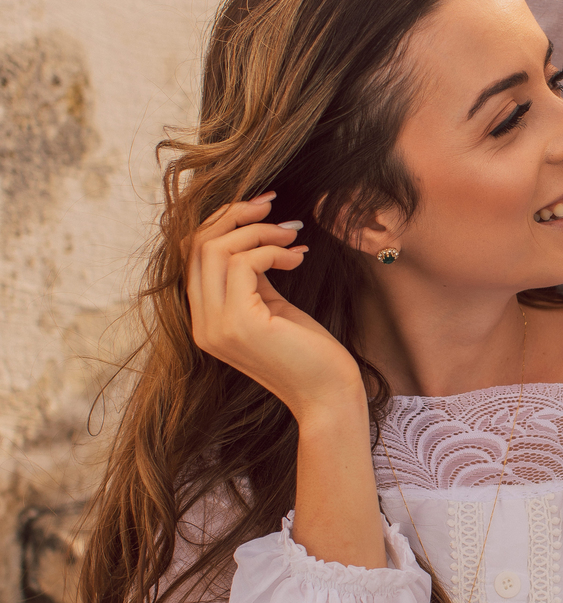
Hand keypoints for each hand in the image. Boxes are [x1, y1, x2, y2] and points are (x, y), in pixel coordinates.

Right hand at [186, 193, 362, 421]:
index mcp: (205, 321)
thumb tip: (252, 238)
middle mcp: (202, 325)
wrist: (328, 396)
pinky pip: (243, 263)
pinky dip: (272, 251)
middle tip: (274, 206)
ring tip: (293, 236)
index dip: (223, 222)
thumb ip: (251, 278)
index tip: (261, 207)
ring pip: (216, 249)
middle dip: (236, 216)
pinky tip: (298, 258)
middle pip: (197, 246)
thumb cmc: (308, 352)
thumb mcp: (271, 306)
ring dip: (259, 232)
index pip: (193, 256)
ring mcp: (215, 326)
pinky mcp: (240, 324)